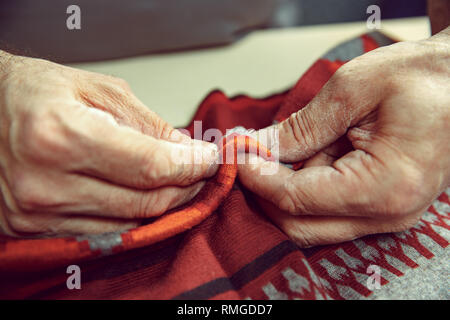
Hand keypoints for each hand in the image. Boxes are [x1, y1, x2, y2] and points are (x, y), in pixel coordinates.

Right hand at [0, 51, 217, 236]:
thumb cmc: (34, 92)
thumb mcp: (98, 90)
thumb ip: (148, 124)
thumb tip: (188, 150)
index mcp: (61, 135)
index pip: (150, 166)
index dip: (191, 165)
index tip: (211, 158)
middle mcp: (46, 183)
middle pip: (145, 202)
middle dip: (185, 186)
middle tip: (200, 169)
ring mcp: (38, 213)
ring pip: (129, 222)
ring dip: (163, 203)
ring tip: (176, 179)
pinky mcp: (34, 228)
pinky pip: (103, 232)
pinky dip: (132, 216)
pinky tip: (143, 195)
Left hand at [239, 29, 449, 246]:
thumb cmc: (423, 78)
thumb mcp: (353, 90)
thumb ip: (301, 128)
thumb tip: (259, 149)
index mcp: (384, 188)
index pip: (296, 200)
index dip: (258, 178)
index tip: (237, 154)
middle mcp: (387, 215)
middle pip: (299, 225)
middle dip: (266, 191)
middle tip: (250, 152)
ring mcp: (385, 216)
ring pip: (310, 220)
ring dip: (288, 185)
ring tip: (300, 138)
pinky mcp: (380, 207)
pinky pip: (328, 209)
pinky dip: (308, 183)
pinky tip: (316, 149)